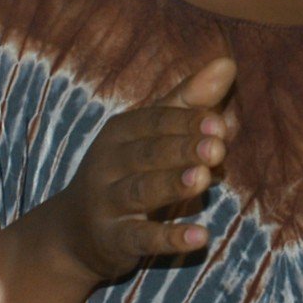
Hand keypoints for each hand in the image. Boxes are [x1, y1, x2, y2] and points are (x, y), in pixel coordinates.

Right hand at [41, 58, 235, 282]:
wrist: (74, 231)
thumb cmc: (126, 172)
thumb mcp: (151, 135)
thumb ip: (188, 101)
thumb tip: (228, 63)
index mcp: (120, 132)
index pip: (155, 121)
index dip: (186, 121)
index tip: (219, 124)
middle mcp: (107, 163)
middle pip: (148, 153)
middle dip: (182, 149)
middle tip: (218, 147)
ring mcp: (107, 203)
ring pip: (141, 192)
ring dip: (172, 185)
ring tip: (204, 179)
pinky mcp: (113, 240)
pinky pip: (141, 238)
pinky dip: (170, 238)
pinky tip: (201, 236)